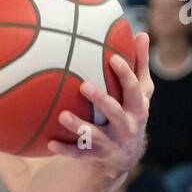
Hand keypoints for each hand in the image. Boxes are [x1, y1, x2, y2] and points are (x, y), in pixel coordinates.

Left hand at [47, 31, 152, 180]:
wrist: (125, 157)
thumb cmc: (130, 112)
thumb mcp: (140, 92)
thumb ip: (139, 65)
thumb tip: (142, 34)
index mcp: (138, 108)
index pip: (134, 89)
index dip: (125, 74)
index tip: (112, 58)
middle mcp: (127, 127)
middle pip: (115, 113)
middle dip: (101, 100)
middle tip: (84, 85)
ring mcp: (111, 143)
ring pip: (95, 136)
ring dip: (79, 127)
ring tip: (62, 115)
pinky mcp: (96, 156)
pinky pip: (79, 154)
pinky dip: (65, 150)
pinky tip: (49, 143)